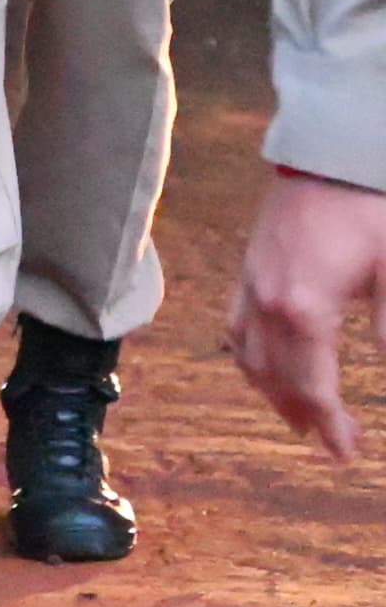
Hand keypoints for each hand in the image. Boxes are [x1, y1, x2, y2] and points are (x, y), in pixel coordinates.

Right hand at [231, 168, 385, 458]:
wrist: (332, 153)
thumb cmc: (370, 210)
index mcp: (302, 308)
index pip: (311, 386)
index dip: (329, 425)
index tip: (345, 453)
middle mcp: (266, 301)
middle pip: (274, 377)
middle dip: (302, 414)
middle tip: (331, 443)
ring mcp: (251, 282)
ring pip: (247, 356)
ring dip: (270, 391)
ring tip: (297, 415)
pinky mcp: (248, 266)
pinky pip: (235, 325)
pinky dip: (248, 356)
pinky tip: (263, 363)